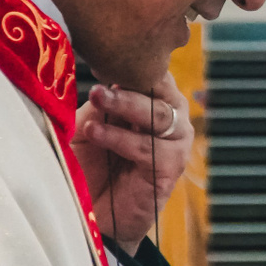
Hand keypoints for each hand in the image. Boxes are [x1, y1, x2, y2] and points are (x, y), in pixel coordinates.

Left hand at [71, 77, 191, 254]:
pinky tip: (95, 132)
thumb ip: (100, 100)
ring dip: (126, 104)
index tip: (104, 52)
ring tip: (96, 97)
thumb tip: (100, 70)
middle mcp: (171, 116)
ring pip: (158, 113)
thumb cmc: (90, 163)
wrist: (92, 213)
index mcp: (154, 99)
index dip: (132, 61)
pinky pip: (149, 147)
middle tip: (99, 79)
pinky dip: (120, 137)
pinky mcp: (170, 168)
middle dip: (129, 81)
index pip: (153, 69)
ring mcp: (175, 142)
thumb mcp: (89, 121)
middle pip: (159, 87)